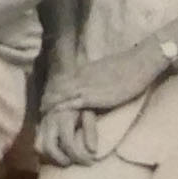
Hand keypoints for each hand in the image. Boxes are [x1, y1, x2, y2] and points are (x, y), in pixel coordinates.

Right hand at [35, 104, 100, 167]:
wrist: (65, 88)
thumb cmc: (81, 103)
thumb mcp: (89, 113)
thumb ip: (91, 131)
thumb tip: (93, 150)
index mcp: (63, 118)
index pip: (68, 144)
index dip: (79, 157)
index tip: (90, 162)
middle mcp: (49, 122)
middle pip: (48, 148)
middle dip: (61, 160)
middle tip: (74, 162)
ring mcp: (41, 124)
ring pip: (38, 147)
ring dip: (51, 157)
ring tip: (66, 158)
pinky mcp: (38, 126)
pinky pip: (37, 144)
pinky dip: (46, 152)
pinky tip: (59, 153)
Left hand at [44, 41, 165, 120]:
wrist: (139, 63)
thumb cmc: (128, 67)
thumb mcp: (106, 70)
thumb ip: (97, 76)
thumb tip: (96, 81)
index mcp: (84, 71)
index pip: (62, 80)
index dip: (52, 90)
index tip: (45, 98)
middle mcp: (80, 77)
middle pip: (56, 88)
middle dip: (47, 98)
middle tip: (38, 110)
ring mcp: (85, 86)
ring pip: (59, 95)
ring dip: (50, 105)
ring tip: (40, 114)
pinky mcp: (93, 97)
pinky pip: (71, 104)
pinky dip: (60, 110)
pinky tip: (52, 115)